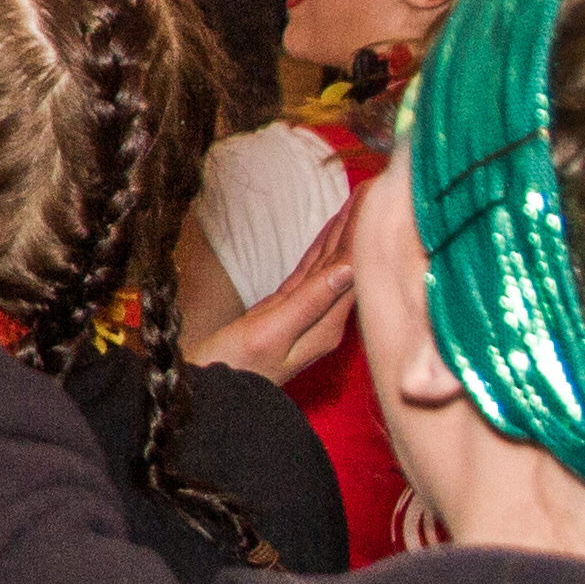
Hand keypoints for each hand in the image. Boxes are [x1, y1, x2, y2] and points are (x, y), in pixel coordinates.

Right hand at [185, 205, 359, 385]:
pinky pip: (313, 273)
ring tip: (359, 199)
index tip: (377, 195)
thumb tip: (349, 269)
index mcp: (326, 326)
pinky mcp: (287, 313)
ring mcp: (308, 317)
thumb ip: (309, 303)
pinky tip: (330, 233)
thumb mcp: (269, 334)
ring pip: (331, 264)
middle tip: (375, 185)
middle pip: (348, 263)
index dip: (364, 229)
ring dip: (344, 232)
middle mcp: (325, 321)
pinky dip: (323, 249)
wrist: (207, 398)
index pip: (353, 268)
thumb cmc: (232, 370)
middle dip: (360, 224)